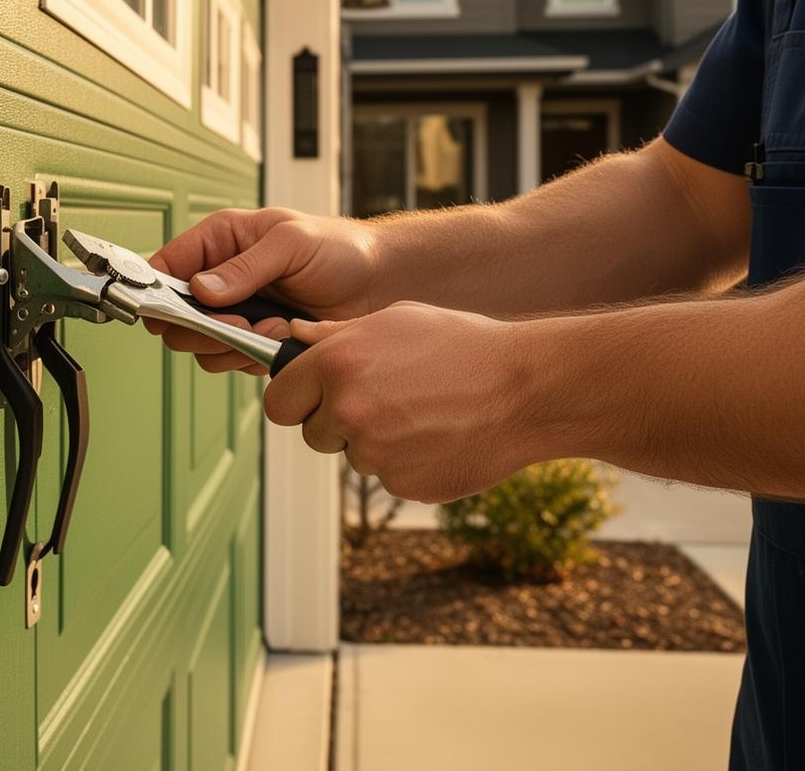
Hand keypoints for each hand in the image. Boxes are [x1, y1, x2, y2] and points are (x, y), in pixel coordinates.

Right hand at [147, 207, 386, 374]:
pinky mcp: (255, 342)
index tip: (165, 310)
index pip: (167, 265)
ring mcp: (237, 314)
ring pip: (203, 346)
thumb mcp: (291, 242)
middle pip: (178, 317)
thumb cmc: (340, 249)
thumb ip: (245, 267)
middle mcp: (222, 279)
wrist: (380, 284)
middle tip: (238, 323)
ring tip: (272, 325)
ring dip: (233, 343)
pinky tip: (283, 336)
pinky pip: (233, 361)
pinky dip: (253, 355)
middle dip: (204, 327)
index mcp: (222, 241)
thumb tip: (202, 289)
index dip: (156, 290)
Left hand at [264, 302, 554, 502]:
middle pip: (311, 433)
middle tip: (382, 400)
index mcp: (337, 363)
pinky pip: (388, 475)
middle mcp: (347, 411)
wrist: (527, 390)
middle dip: (334, 422)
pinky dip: (407, 461)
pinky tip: (440, 434)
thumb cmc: (464, 345)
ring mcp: (374, 453)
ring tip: (424, 411)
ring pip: (354, 455)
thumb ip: (336, 334)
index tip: (312, 397)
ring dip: (376, 441)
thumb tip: (294, 336)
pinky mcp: (402, 484)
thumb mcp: (397, 320)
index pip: (278, 400)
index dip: (295, 399)